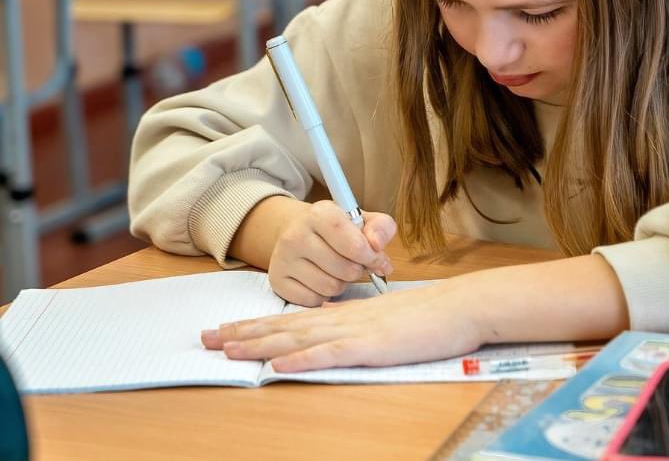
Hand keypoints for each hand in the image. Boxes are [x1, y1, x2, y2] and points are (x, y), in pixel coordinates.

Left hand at [200, 278, 482, 371]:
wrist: (462, 306)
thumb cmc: (431, 316)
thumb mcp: (388, 320)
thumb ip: (361, 327)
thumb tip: (336, 334)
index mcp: (346, 315)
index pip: (293, 319)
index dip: (257, 324)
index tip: (226, 329)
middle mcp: (344, 319)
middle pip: (284, 326)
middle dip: (242, 332)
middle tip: (204, 338)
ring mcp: (357, 331)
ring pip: (298, 337)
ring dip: (260, 343)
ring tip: (226, 348)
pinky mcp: (372, 346)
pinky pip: (331, 353)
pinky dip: (303, 359)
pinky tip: (279, 365)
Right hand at [267, 199, 395, 306]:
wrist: (298, 229)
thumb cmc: (336, 227)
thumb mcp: (360, 218)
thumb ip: (380, 227)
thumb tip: (378, 247)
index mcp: (319, 213)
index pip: (354, 244)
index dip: (370, 256)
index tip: (376, 258)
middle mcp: (296, 234)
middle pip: (345, 269)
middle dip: (357, 270)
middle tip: (354, 262)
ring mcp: (283, 259)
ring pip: (330, 287)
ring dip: (342, 283)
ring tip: (337, 269)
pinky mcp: (277, 280)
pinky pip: (314, 300)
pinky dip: (324, 295)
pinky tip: (321, 278)